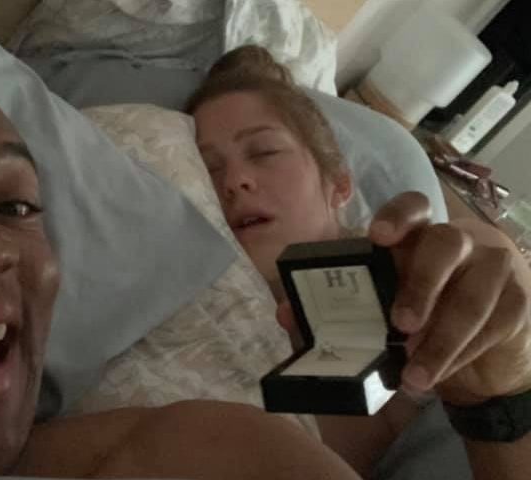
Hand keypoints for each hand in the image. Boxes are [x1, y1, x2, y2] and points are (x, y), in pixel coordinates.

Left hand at [276, 192, 530, 404]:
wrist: (482, 351)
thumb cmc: (421, 317)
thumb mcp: (380, 309)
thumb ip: (337, 308)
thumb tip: (285, 312)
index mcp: (418, 236)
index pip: (413, 207)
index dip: (396, 216)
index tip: (377, 237)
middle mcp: (459, 241)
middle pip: (445, 244)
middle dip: (421, 284)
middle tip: (399, 325)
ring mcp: (494, 267)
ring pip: (473, 295)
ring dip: (442, 340)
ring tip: (415, 376)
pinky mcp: (518, 301)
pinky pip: (494, 325)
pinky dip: (464, 354)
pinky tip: (440, 374)